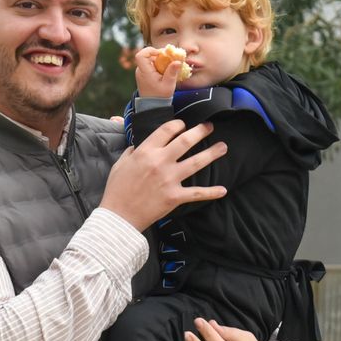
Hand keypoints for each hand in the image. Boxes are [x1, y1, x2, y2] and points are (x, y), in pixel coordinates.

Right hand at [99, 120, 225, 230]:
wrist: (119, 216)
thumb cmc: (117, 190)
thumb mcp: (120, 164)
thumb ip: (132, 152)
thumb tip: (138, 146)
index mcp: (145, 151)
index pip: (167, 130)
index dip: (178, 124)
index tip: (183, 124)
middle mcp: (160, 162)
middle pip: (186, 141)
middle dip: (200, 131)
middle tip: (210, 127)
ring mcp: (169, 179)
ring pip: (196, 162)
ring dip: (212, 153)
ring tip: (223, 147)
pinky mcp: (175, 196)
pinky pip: (197, 193)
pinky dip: (211, 192)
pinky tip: (223, 190)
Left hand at [133, 45, 181, 97]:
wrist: (152, 106)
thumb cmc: (160, 97)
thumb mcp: (168, 85)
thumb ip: (172, 72)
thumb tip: (178, 61)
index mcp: (144, 72)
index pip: (141, 55)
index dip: (150, 50)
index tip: (162, 54)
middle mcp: (141, 71)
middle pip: (148, 56)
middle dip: (160, 55)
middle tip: (171, 59)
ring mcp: (142, 72)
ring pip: (150, 60)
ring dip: (160, 60)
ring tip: (170, 66)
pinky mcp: (145, 74)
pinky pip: (151, 65)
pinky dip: (159, 65)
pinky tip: (166, 70)